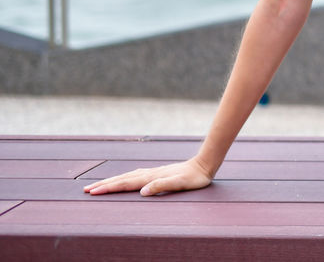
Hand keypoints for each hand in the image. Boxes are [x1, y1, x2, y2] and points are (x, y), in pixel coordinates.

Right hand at [83, 158, 213, 196]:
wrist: (204, 165)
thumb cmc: (194, 178)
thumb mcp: (180, 184)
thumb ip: (162, 186)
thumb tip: (143, 191)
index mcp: (151, 178)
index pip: (126, 184)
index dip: (109, 188)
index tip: (93, 192)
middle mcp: (149, 174)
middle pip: (122, 179)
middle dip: (104, 185)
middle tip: (86, 190)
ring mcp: (152, 172)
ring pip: (127, 177)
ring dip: (112, 181)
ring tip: (98, 185)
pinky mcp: (157, 173)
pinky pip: (135, 176)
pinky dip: (124, 178)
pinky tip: (124, 179)